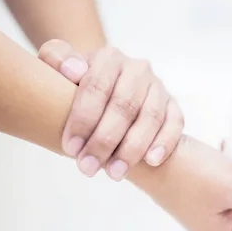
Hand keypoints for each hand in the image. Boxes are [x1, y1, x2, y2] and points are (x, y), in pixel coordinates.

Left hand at [38, 39, 182, 180]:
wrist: (106, 86)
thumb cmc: (77, 83)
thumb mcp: (60, 65)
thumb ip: (56, 57)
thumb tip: (72, 71)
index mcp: (109, 58)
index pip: (97, 86)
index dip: (83, 119)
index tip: (70, 148)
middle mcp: (137, 69)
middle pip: (124, 106)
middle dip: (105, 141)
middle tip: (88, 168)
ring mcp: (158, 87)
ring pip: (150, 117)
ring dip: (133, 148)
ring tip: (115, 173)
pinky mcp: (172, 105)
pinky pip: (175, 123)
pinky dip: (165, 142)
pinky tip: (151, 161)